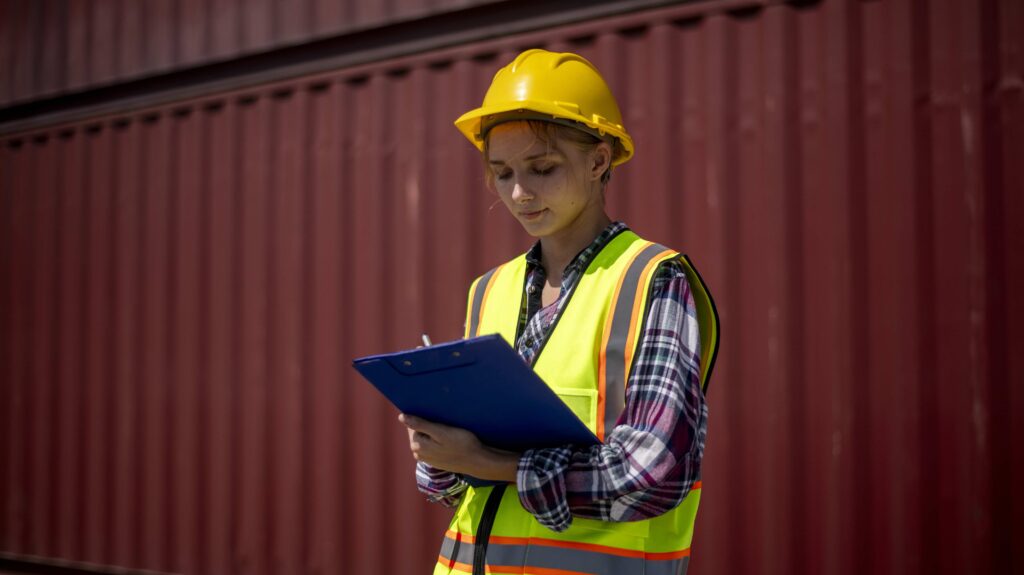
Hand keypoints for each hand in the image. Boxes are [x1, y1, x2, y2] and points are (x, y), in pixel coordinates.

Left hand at [399, 414, 519, 481]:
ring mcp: (427, 458)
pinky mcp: (435, 460)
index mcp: (417, 445)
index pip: (413, 424)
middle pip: (418, 431)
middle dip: (429, 425)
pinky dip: (438, 440)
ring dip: (434, 432)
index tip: (437, 416)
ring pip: (426, 438)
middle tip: (445, 423)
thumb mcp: (441, 432)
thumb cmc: (461, 443)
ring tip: (448, 431)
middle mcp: (418, 453)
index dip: (424, 417)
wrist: (477, 461)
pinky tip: (449, 440)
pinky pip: (432, 445)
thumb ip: (420, 425)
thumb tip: (401, 417)